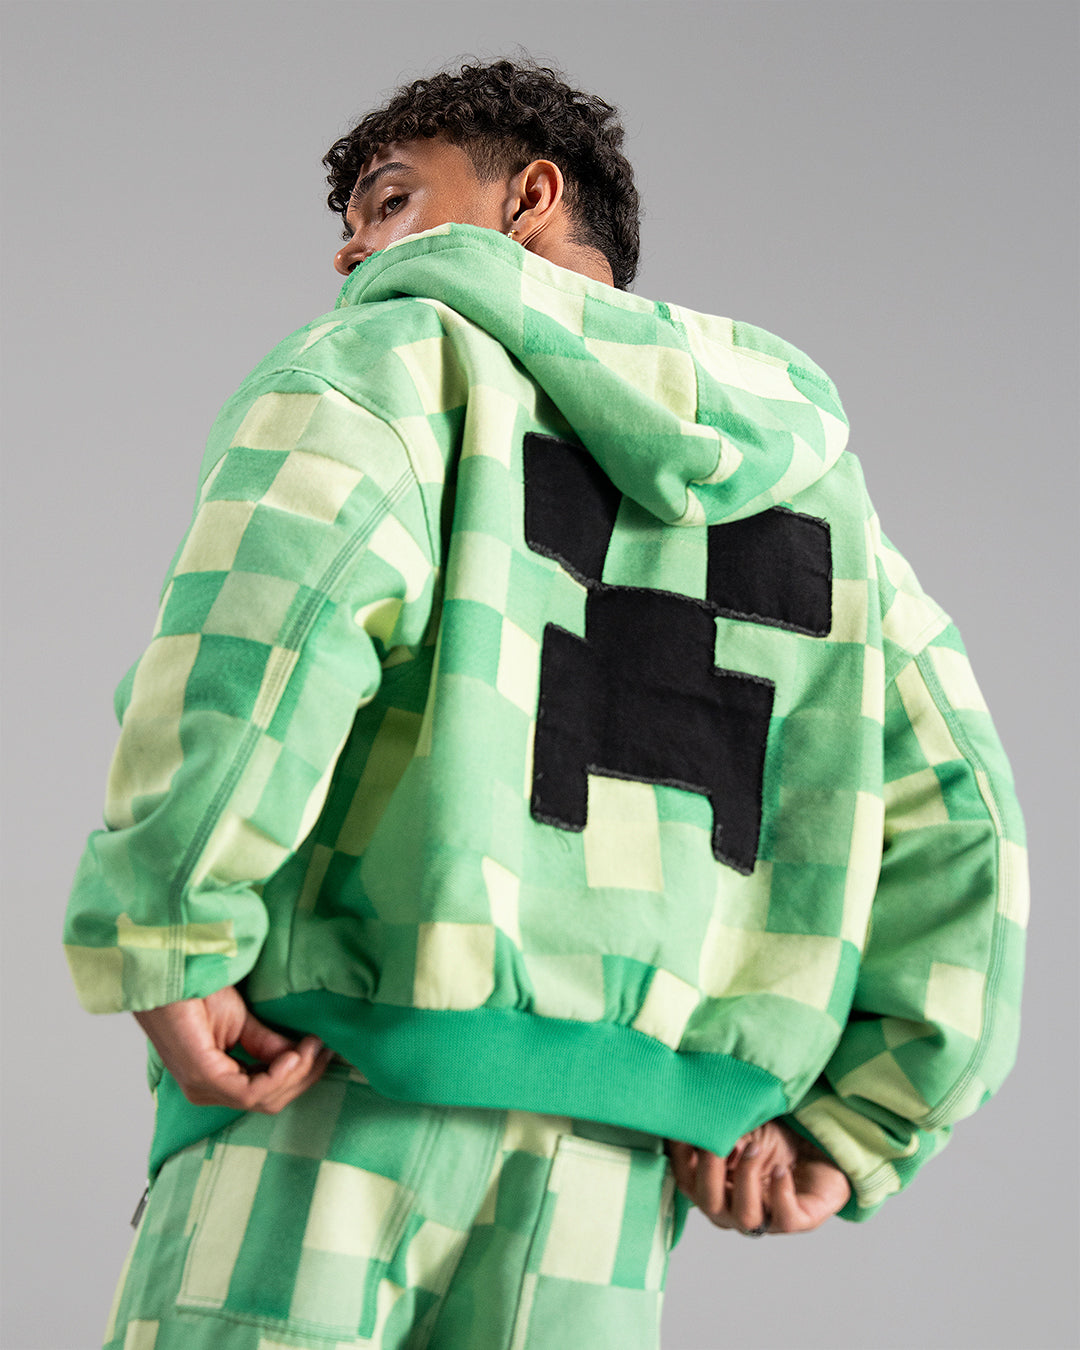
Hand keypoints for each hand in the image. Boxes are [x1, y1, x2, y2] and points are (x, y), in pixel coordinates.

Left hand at [133, 986, 333, 1113]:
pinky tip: (294, 1055)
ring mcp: (203, 1087)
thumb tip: (302, 1057)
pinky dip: (278, 1075)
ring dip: (295, 1074)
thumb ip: (267, 1044)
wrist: (169, 972)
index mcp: (215, 1081)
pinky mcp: (202, 1076)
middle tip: (326, 1049)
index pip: (265, 1094)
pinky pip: (249, 1091)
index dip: (299, 1076)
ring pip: (262, 1099)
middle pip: (268, 1101)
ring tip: (313, 1047)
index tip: (323, 1049)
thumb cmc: (195, 991)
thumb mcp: (242, 1020)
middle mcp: (207, 1092)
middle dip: (303, 1077)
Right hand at [664, 1118, 850, 1234]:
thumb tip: (702, 1122)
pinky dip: (781, 1192)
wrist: (816, 1151)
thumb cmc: (774, 1143)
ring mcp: (764, 1219)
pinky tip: (782, 1170)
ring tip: (754, 1148)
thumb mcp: (743, 1129)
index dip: (681, 1156)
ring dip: (746, 1179)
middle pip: (709, 1203)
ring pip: (745, 1216)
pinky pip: (784, 1218)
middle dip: (711, 1170)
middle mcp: (733, 1210)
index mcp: (714, 1188)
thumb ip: (722, 1131)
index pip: (686, 1180)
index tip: (688, 1127)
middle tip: (722, 1139)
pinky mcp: (796, 1221)